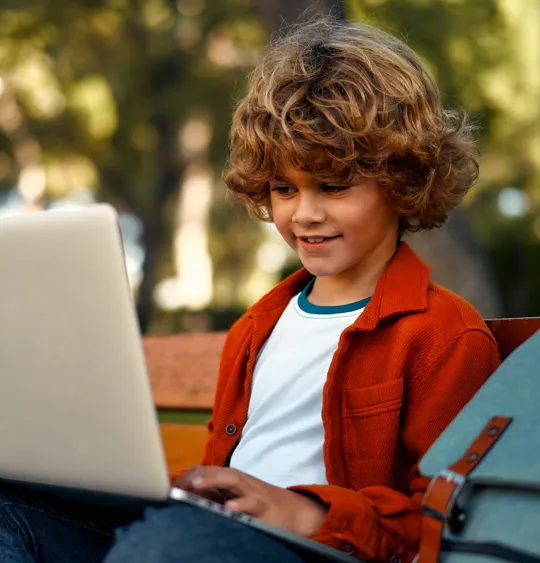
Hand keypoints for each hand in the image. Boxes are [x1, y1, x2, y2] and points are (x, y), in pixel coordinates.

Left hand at [174, 465, 327, 536]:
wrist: (293, 512)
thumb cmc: (258, 505)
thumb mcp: (233, 499)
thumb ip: (212, 498)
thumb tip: (183, 503)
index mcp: (229, 480)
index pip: (204, 472)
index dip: (186, 480)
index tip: (169, 493)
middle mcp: (239, 481)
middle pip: (215, 471)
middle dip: (196, 476)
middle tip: (177, 486)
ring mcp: (251, 492)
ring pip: (232, 480)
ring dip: (213, 480)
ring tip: (196, 485)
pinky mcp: (264, 506)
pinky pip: (251, 503)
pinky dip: (241, 504)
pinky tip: (229, 508)